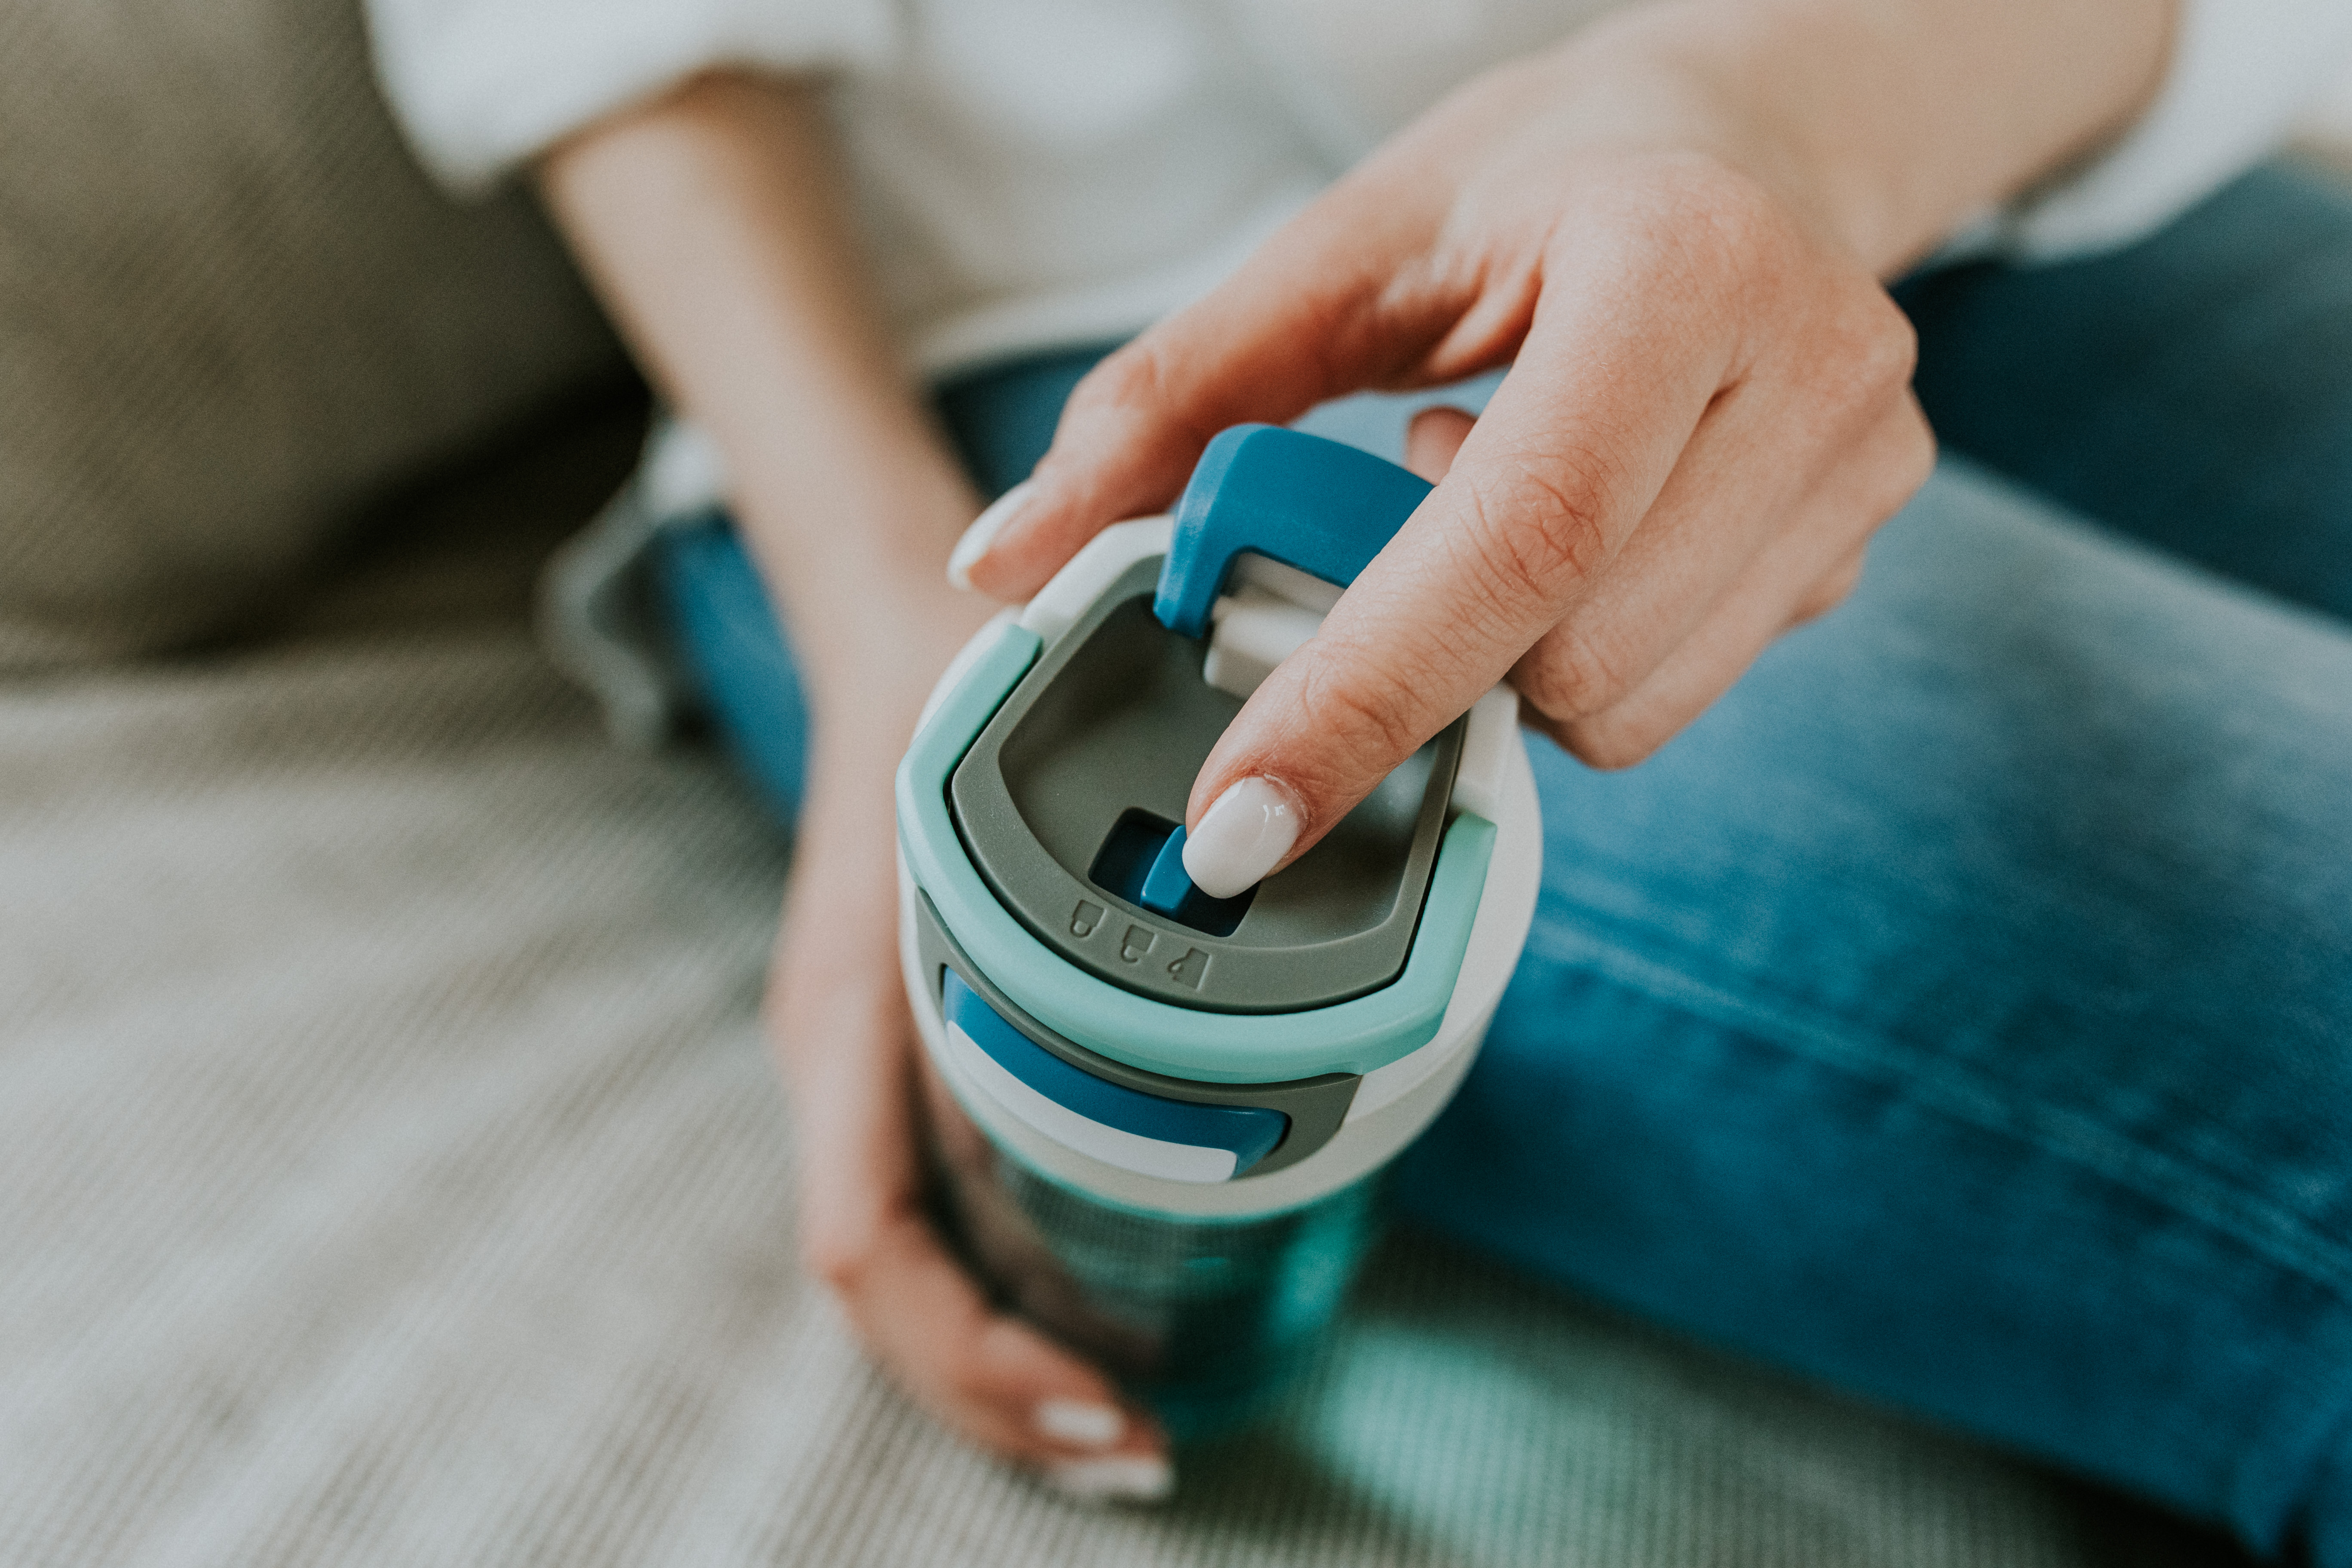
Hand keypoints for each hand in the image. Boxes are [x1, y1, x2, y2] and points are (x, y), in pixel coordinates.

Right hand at [542, 69, 1179, 1494]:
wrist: (891, 623)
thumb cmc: (954, 683)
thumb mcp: (1008, 746)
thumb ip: (1105, 811)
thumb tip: (1274, 854)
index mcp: (846, 1012)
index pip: (868, 1243)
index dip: (975, 1352)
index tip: (1105, 1404)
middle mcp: (843, 1063)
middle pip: (891, 1293)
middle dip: (1001, 1397)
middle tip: (1140, 1448)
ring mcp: (864, 1068)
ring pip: (910, 1266)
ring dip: (1000, 1368)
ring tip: (1122, 1426)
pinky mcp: (902, 1056)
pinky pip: (931, 1209)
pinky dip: (998, 1293)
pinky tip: (1082, 1317)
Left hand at [956, 0, 2164, 887]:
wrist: (1753, 139)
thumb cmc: (1539, 181)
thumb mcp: (1344, 250)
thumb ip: (1168, 402)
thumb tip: (1004, 561)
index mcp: (1678, 264)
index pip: (1516, 538)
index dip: (1366, 691)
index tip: (1239, 819)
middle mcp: (1808, 367)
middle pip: (1569, 657)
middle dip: (1431, 660)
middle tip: (1383, 537)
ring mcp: (1860, 463)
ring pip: (1625, 707)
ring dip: (1511, 658)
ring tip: (1504, 501)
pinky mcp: (1866, 535)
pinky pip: (1679, 691)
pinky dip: (1585, 650)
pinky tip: (1585, 525)